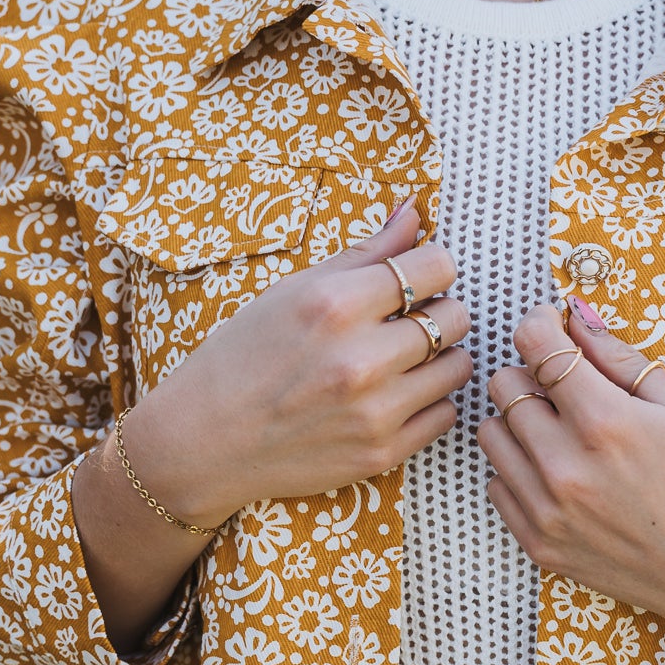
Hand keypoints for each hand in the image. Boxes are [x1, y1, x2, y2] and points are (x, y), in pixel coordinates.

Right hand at [127, 201, 471, 526]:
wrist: (206, 441)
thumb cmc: (244, 356)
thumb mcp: (293, 291)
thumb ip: (364, 253)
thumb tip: (414, 211)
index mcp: (335, 305)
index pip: (436, 267)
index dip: (432, 268)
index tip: (416, 279)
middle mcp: (360, 358)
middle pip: (455, 317)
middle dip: (439, 312)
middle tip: (408, 321)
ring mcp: (374, 411)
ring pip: (458, 367)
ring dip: (440, 358)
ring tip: (405, 359)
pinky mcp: (381, 453)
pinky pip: (445, 414)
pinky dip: (429, 402)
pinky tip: (396, 396)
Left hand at [476, 296, 664, 646]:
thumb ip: (621, 358)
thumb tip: (574, 317)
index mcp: (606, 422)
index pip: (534, 345)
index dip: (539, 324)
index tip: (550, 326)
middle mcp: (566, 466)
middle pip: (504, 385)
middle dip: (531, 372)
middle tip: (565, 385)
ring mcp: (548, 510)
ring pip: (491, 434)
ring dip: (519, 420)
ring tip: (561, 430)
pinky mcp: (540, 545)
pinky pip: (496, 484)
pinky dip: (519, 468)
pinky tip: (558, 470)